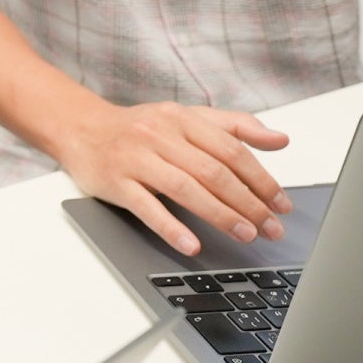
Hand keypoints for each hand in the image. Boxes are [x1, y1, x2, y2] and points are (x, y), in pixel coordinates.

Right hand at [56, 101, 292, 255]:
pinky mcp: (115, 181)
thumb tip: (280, 139)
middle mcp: (159, 135)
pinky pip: (146, 207)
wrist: (81, 128)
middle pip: (212, 171)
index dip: (260, 179)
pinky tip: (191, 244)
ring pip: (185, 188)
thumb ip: (234, 126)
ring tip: (245, 235)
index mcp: (181, 118)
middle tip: (271, 228)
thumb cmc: (139, 128)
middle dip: (248, 203)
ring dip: (220, 215)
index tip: (281, 205)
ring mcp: (136, 158)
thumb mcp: (186, 118)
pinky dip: (171, 227)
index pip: (230, 149)